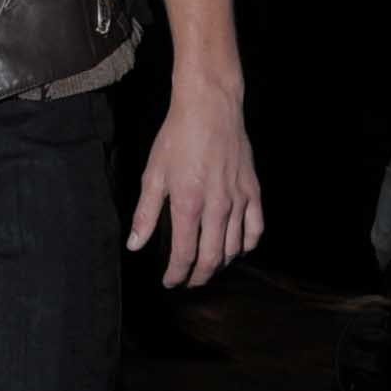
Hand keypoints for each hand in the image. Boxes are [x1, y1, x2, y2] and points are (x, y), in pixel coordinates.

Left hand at [128, 79, 262, 289]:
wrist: (209, 108)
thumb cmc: (177, 138)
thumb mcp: (153, 174)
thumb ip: (145, 214)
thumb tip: (135, 245)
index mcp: (189, 204)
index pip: (185, 254)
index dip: (177, 274)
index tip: (170, 281)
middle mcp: (217, 207)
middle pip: (211, 258)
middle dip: (199, 276)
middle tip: (189, 282)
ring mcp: (239, 200)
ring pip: (234, 247)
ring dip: (220, 263)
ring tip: (208, 266)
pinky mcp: (253, 190)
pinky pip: (255, 228)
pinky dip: (246, 245)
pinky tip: (236, 248)